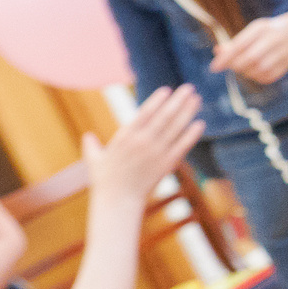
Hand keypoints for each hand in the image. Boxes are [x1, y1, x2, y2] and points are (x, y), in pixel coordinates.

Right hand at [84, 86, 204, 203]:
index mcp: (125, 136)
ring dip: (188, 112)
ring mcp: (156, 152)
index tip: (167, 89)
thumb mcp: (94, 160)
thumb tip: (87, 136)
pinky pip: (182, 146)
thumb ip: (91, 146)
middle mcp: (142, 142)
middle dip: (178, 100)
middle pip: (164, 116)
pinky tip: (200, 124)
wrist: (118, 200)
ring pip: (176, 128)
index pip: (145, 113)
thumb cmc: (105, 180)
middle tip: (189, 87)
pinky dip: (192, 134)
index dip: (157, 100)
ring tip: (197, 99)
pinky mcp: (166, 164)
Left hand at [209, 18, 287, 86]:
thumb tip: (217, 52)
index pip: (241, 44)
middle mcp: (275, 38)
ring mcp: (284, 51)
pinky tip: (256, 72)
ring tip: (245, 68)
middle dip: (237, 66)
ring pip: (260, 69)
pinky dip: (258, 77)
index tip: (214, 68)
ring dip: (247, 72)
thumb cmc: (264, 34)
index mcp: (262, 28)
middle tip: (232, 67)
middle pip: (251, 58)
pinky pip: (269, 77)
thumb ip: (234, 43)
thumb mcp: (251, 33)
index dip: (226, 57)